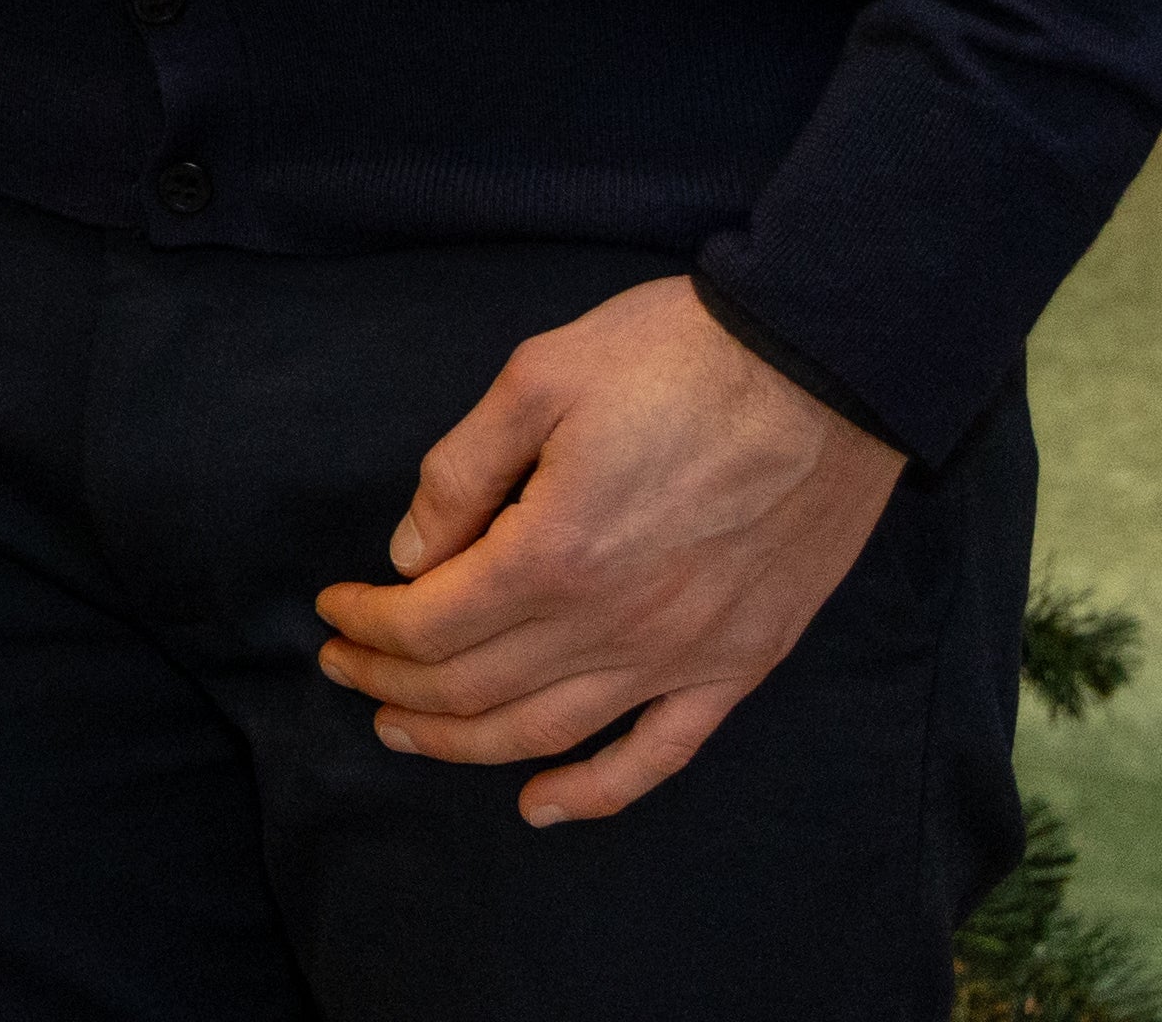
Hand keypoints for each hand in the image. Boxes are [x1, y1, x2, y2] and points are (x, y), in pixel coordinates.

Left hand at [306, 274, 899, 824]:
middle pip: (473, 689)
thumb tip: (412, 553)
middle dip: (392, 686)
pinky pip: (658, 754)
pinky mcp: (739, 663)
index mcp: (553, 553)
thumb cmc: (679, 355)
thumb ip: (462, 472)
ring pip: (546, 734)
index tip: (333, 609)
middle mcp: (612, 625)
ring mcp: (681, 655)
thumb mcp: (539, 376)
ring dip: (461, 743)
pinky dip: (593, 792)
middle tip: (346, 669)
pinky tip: (540, 804)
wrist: (828, 366)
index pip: (429, 623)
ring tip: (402, 730)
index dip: (367, 625)